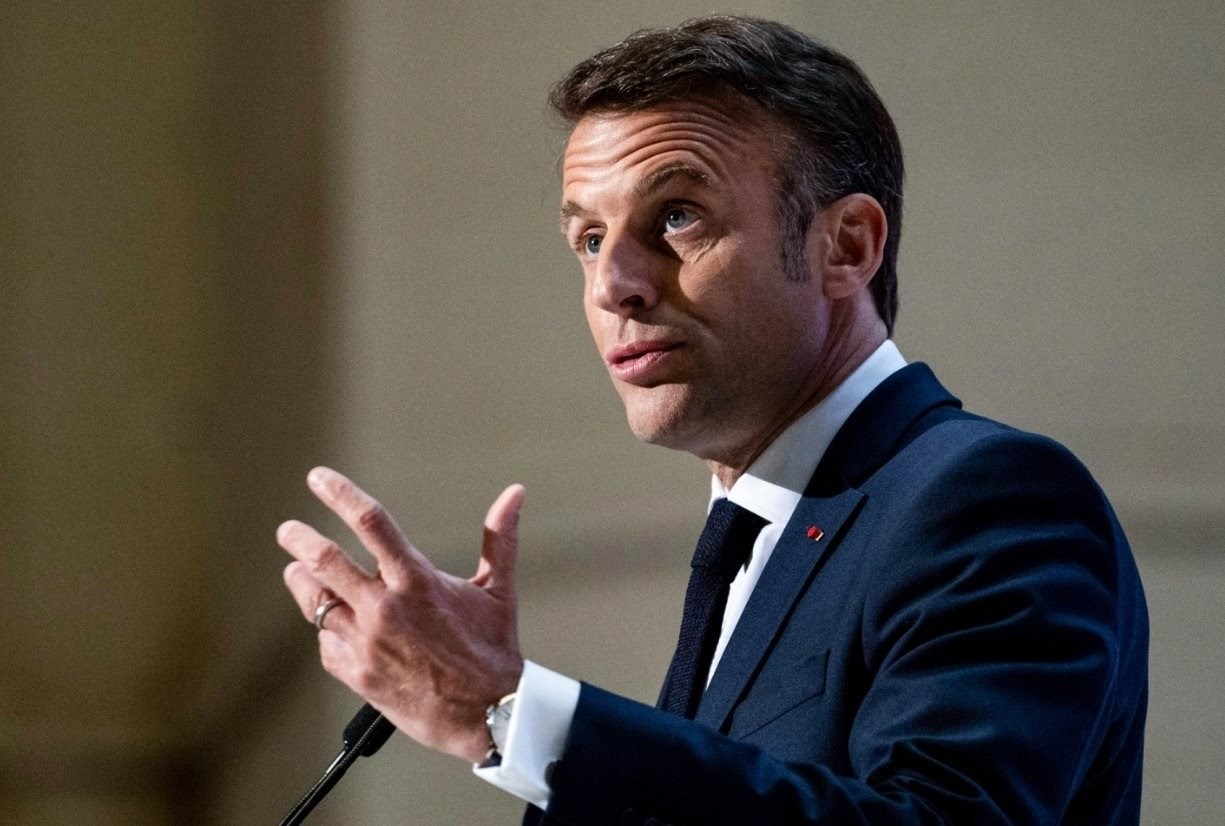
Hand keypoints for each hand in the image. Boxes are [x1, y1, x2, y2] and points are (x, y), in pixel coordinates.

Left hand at [277, 466, 525, 762]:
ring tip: (297, 571)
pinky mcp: (356, 674)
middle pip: (324, 561)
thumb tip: (515, 493)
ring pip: (316, 603)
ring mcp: (366, 643)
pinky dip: (328, 628)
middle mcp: (385, 609)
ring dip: (303, 583)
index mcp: (417, 581)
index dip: (340, 494)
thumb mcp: (498, 590)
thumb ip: (500, 537)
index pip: (371, 523)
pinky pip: (327, 643)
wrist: (487, 715)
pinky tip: (333, 623)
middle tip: (288, 530)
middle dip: (300, 540)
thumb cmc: (493, 650)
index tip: (318, 478)